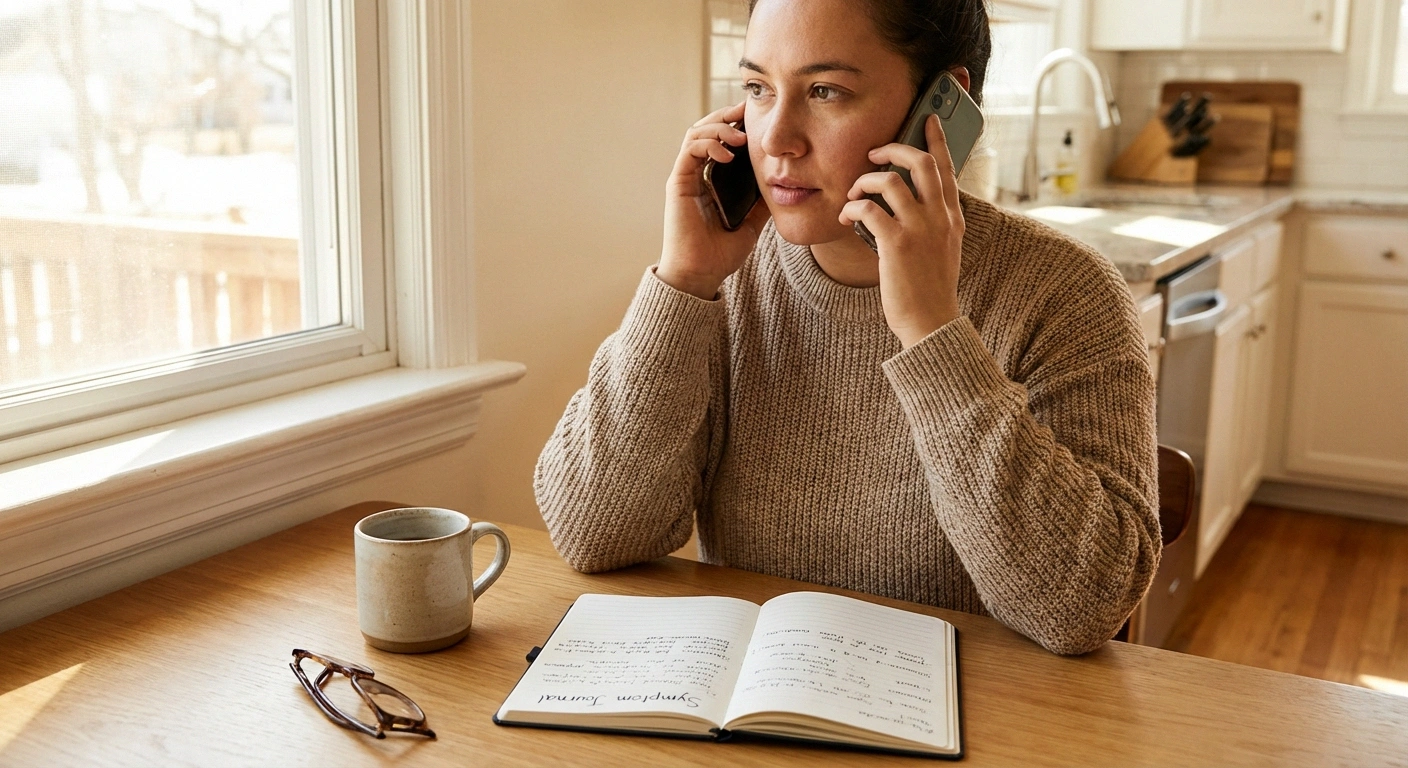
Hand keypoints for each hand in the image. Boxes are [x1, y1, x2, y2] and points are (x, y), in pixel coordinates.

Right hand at [658, 101, 771, 299]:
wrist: (701, 275)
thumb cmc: (720, 254)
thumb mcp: (752, 223)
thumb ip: (761, 202)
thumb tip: (784, 185)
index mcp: (711, 180)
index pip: (720, 140)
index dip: (735, 124)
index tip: (756, 117)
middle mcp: (695, 174)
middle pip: (706, 129)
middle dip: (727, 116)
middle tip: (748, 111)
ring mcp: (685, 177)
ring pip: (696, 133)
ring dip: (719, 127)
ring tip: (741, 136)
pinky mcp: (677, 183)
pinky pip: (690, 150)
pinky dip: (709, 144)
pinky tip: (728, 154)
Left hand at [839, 114, 963, 347]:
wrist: (931, 322)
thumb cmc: (930, 288)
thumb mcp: (944, 249)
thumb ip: (935, 221)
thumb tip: (916, 199)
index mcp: (952, 217)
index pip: (947, 168)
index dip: (937, 139)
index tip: (927, 119)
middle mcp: (940, 218)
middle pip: (922, 162)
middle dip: (893, 148)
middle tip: (874, 153)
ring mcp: (920, 230)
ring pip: (890, 180)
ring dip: (864, 181)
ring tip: (854, 194)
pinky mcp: (897, 245)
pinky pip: (868, 209)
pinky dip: (852, 208)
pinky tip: (846, 217)